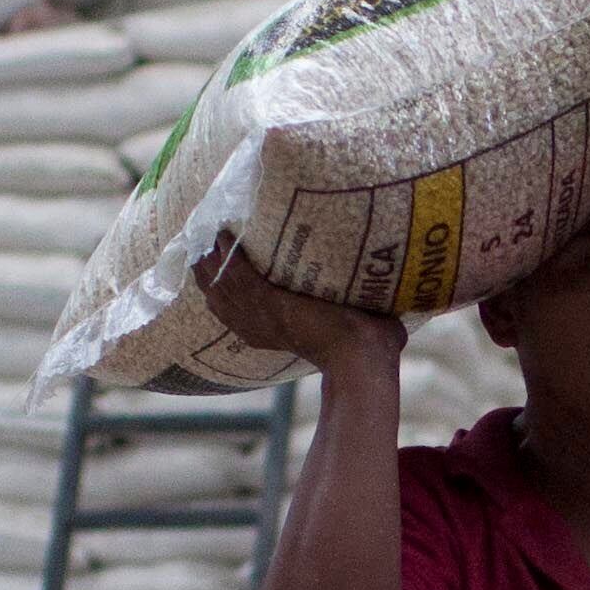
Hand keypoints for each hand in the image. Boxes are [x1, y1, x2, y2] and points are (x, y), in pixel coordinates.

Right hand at [196, 232, 395, 369]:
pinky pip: (236, 274)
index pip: (234, 308)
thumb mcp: (352, 327)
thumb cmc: (368, 350)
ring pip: (221, 283)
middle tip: (200, 238)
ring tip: (205, 230)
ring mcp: (261, 314)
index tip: (214, 263)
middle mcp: (258, 326)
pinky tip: (221, 233)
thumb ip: (359, 315)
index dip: (221, 286)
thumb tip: (390, 310)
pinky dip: (227, 253)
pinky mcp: (269, 302)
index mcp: (272, 332)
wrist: (364, 359)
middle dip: (207, 267)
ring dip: (211, 256)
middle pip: (217, 294)